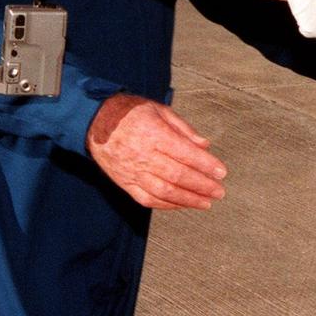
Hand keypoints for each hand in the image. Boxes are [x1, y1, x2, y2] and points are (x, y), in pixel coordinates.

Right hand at [86, 93, 226, 210]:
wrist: (94, 121)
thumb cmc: (129, 112)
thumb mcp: (158, 109)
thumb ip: (183, 128)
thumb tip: (204, 145)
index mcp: (153, 133)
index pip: (185, 153)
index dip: (206, 164)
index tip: (221, 172)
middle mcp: (143, 155)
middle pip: (177, 175)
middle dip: (202, 186)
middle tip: (219, 191)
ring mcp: (133, 171)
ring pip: (164, 192)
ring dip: (188, 200)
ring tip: (206, 202)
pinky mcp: (125, 183)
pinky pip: (148, 199)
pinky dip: (167, 205)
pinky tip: (182, 204)